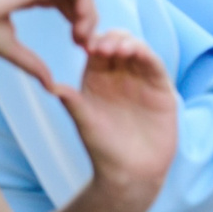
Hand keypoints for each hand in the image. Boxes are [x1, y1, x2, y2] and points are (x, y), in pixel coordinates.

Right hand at [0, 0, 98, 89]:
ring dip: (87, 10)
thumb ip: (31, 62)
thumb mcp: (9, 47)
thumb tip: (49, 85)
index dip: (73, 18)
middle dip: (84, 17)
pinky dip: (85, 1)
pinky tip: (79, 24)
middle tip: (85, 44)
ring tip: (83, 37)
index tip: (78, 43)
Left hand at [55, 30, 176, 209]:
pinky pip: (156, 66)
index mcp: (97, 80)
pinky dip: (148, 55)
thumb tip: (51, 86)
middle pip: (118, 44)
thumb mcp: (85, 124)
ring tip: (119, 48)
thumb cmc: (103, 150)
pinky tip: (138, 53)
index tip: (86, 45)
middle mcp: (120, 76)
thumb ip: (73, 103)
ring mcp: (142, 80)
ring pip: (138, 50)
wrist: (131, 172)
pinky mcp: (161, 89)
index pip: (96, 50)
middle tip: (103, 47)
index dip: (93, 42)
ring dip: (129, 44)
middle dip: (111, 39)